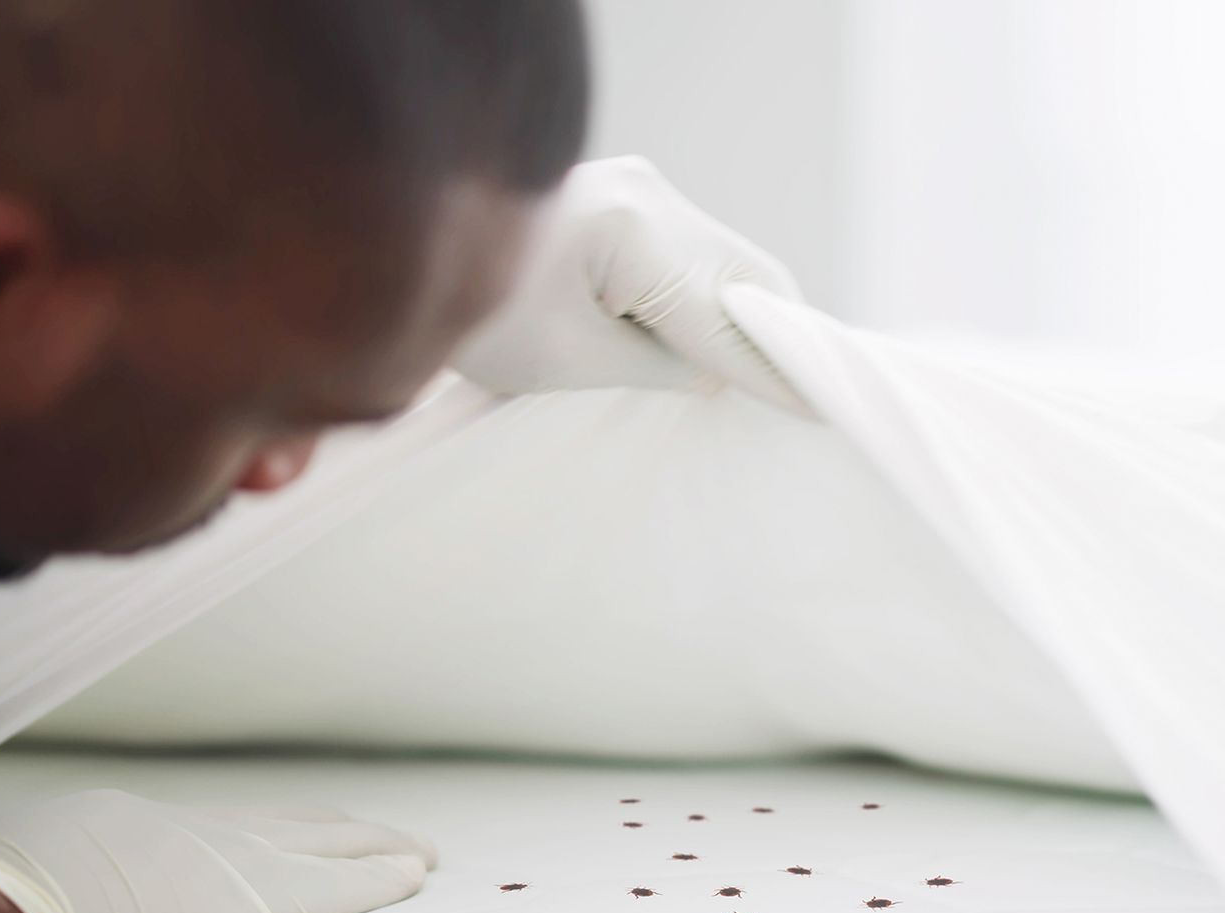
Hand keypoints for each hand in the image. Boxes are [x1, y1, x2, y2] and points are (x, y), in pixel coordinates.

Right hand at [0, 793, 435, 912]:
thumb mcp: (1, 879)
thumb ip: (27, 889)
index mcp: (121, 827)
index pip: (206, 834)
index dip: (250, 842)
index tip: (275, 848)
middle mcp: (184, 831)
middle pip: (277, 822)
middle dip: (330, 830)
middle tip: (377, 835)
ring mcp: (219, 860)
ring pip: (320, 843)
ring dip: (372, 849)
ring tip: (417, 854)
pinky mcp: (252, 901)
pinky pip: (333, 886)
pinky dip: (377, 880)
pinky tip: (413, 876)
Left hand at [452, 156, 806, 411]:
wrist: (406, 253)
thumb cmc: (473, 317)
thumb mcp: (567, 363)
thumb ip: (658, 366)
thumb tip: (721, 375)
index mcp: (633, 229)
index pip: (728, 315)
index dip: (774, 370)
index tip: (819, 411)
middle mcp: (650, 193)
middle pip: (748, 276)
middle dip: (773, 341)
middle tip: (800, 405)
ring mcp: (643, 189)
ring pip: (730, 264)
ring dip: (746, 322)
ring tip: (759, 387)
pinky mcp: (631, 199)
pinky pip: (699, 255)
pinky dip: (715, 301)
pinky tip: (714, 347)